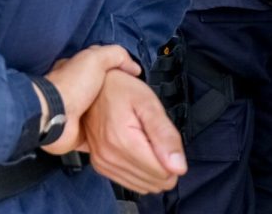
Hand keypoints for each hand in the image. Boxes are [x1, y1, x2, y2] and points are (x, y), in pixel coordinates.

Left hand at [41, 45, 141, 153]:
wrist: (55, 116)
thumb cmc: (70, 86)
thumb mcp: (94, 59)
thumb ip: (114, 55)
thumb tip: (133, 66)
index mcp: (76, 72)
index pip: (100, 69)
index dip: (117, 73)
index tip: (133, 80)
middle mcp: (75, 92)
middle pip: (103, 94)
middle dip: (118, 99)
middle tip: (135, 104)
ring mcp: (77, 114)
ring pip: (102, 116)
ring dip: (115, 119)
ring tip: (134, 121)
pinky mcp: (80, 133)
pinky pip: (98, 138)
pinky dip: (109, 139)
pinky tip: (122, 137)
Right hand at [78, 68, 185, 194]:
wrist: (93, 85)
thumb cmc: (122, 90)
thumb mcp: (149, 104)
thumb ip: (166, 135)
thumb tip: (178, 168)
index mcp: (123, 142)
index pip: (164, 174)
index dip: (171, 158)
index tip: (160, 138)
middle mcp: (109, 156)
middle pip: (155, 182)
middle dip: (162, 165)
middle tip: (152, 139)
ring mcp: (102, 162)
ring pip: (144, 186)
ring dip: (150, 169)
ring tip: (142, 144)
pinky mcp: (99, 164)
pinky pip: (130, 183)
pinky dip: (138, 172)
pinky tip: (135, 152)